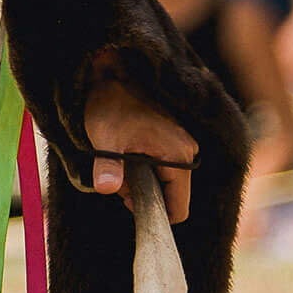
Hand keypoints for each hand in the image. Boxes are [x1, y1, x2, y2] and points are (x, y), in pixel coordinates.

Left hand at [84, 74, 196, 223]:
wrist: (111, 79)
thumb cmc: (108, 108)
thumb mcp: (105, 140)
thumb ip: (108, 167)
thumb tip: (106, 189)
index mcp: (178, 155)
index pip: (179, 208)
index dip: (153, 213)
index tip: (127, 201)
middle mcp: (187, 151)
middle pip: (171, 197)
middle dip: (144, 196)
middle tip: (118, 179)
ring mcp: (182, 145)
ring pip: (165, 184)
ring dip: (141, 183)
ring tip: (120, 163)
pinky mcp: (173, 141)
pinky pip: (163, 170)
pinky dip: (144, 171)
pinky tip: (127, 156)